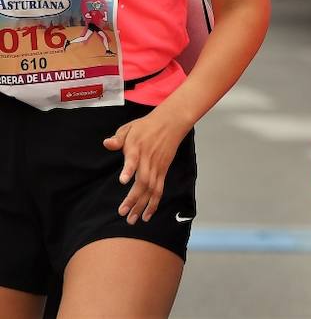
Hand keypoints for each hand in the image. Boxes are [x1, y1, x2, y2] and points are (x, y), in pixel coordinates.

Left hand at [103, 106, 193, 224]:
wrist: (171, 122)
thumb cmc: (146, 126)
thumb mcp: (129, 127)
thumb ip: (118, 138)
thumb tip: (107, 143)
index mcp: (137, 148)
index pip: (133, 160)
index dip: (129, 170)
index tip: (123, 181)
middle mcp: (148, 160)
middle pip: (143, 181)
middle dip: (133, 198)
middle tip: (122, 213)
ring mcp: (158, 167)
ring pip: (151, 189)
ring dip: (143, 205)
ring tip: (133, 220)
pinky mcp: (163, 170)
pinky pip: (159, 189)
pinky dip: (154, 203)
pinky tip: (147, 215)